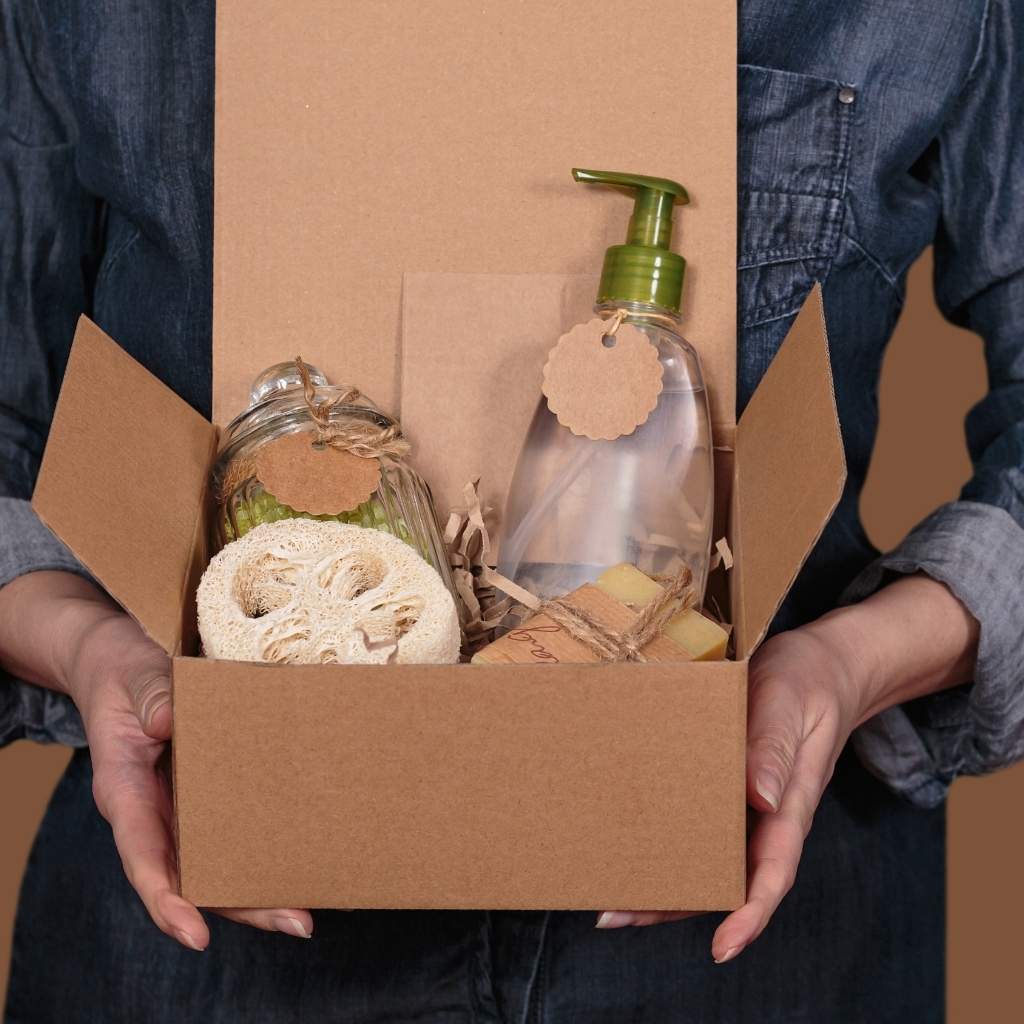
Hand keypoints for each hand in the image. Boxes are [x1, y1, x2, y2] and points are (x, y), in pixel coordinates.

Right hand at [0, 571, 313, 949]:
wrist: (124, 668)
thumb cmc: (128, 674)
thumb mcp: (134, 676)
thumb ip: (151, 695)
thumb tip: (170, 721)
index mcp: (125, 791)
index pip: (141, 854)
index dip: (166, 897)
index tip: (194, 933)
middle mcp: (153, 813)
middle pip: (189, 876)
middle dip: (237, 906)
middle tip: (296, 922)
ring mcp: (179, 810)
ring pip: (213, 863)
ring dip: (256, 889)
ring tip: (306, 911)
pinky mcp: (203, 798)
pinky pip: (230, 833)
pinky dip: (259, 850)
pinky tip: (299, 861)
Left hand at [595, 575, 978, 960]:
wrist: (820, 667)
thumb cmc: (804, 683)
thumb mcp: (788, 705)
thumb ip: (774, 749)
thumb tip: (758, 799)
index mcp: (790, 804)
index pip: (773, 872)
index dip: (749, 914)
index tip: (721, 947)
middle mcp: (769, 816)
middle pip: (729, 879)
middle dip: (677, 905)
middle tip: (618, 915)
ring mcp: (750, 807)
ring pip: (711, 859)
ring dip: (666, 880)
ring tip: (612, 895)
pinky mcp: (732, 790)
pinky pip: (702, 827)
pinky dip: (670, 842)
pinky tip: (634, 844)